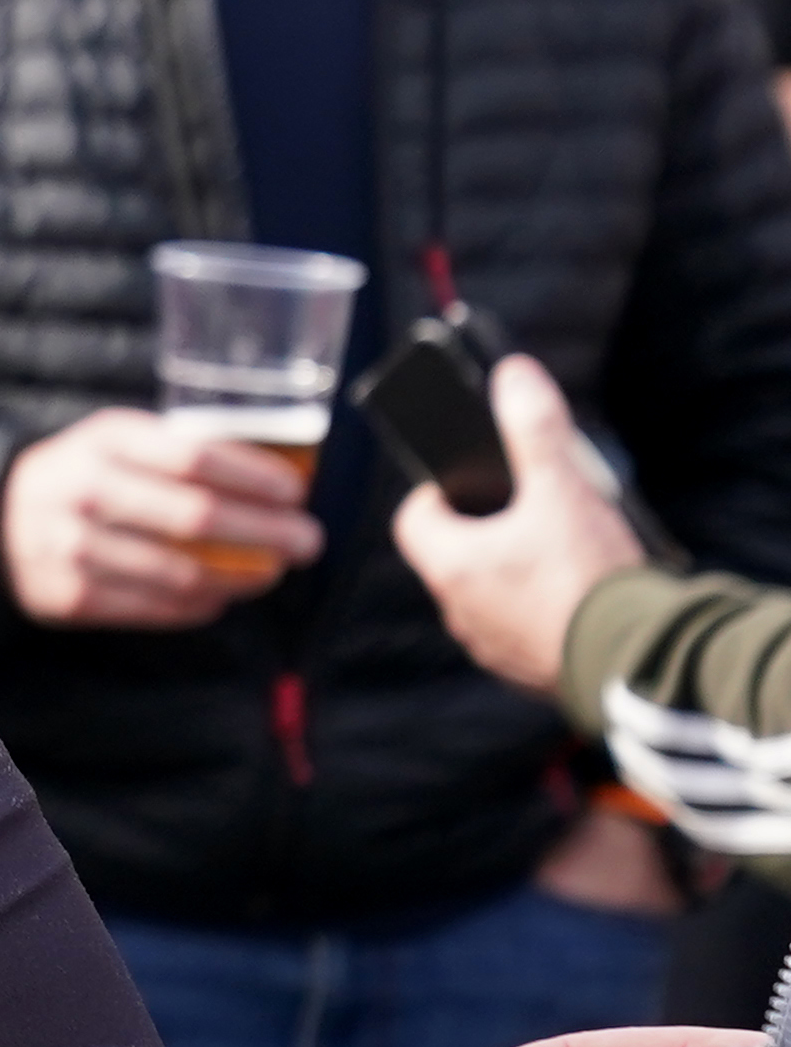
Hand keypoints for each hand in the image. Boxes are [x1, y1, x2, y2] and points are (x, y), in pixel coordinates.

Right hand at [0, 407, 318, 626]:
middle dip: (266, 532)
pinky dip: (199, 605)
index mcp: (105, 441)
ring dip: (241, 577)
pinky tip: (220, 597)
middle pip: (196, 517)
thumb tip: (278, 480)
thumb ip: (181, 451)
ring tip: (270, 572)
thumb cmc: (84, 475)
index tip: (296, 493)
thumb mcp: (118, 441)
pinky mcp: (70, 597)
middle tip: (307, 543)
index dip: (254, 478)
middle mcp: (85, 492)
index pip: (194, 458)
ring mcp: (73, 549)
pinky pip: (155, 608)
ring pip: (181, 572)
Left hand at [392, 354, 641, 694]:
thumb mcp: (562, 488)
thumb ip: (534, 428)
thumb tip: (512, 375)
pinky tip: (578, 594)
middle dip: (483, 527)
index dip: (438, 493)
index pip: (414, 519)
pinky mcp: (525, 671)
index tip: (472, 479)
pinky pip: (517, 630)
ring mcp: (489, 645)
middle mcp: (456, 610)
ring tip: (559, 548)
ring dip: (511, 570)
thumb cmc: (587, 575)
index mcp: (450, 565)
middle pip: (452, 554)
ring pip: (485, 594)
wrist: (632, 660)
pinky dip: (537, 609)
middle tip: (527, 508)